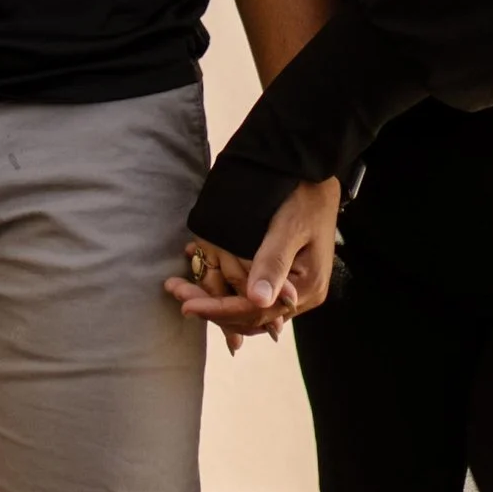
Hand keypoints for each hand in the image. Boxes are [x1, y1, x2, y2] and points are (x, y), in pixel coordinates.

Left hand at [167, 177, 340, 343]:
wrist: (314, 175)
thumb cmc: (305, 198)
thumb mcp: (288, 227)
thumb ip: (273, 262)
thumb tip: (257, 299)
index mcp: (307, 289)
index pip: (256, 312)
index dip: (220, 310)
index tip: (188, 306)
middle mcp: (300, 296)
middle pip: (249, 315)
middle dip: (211, 307)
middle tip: (177, 292)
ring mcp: (291, 289)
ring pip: (247, 308)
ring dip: (215, 300)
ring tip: (183, 288)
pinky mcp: (282, 277)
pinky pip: (250, 293)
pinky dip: (225, 289)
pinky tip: (203, 273)